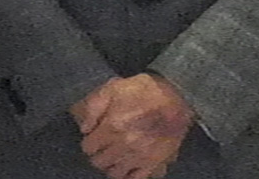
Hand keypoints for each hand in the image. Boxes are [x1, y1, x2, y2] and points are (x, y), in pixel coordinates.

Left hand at [70, 73, 192, 178]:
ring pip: (114, 173)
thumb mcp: (113, 88)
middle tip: (102, 146)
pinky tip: (127, 166)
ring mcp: (139, 157)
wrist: (175, 98)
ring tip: (113, 155)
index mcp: (112, 126)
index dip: (88, 142)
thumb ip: (94, 107)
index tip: (92, 137)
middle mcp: (124, 145)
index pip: (88, 147)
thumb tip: (84, 128)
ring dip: (111, 165)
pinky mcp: (154, 163)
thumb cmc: (142, 90)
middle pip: (99, 162)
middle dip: (97, 154)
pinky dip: (128, 175)